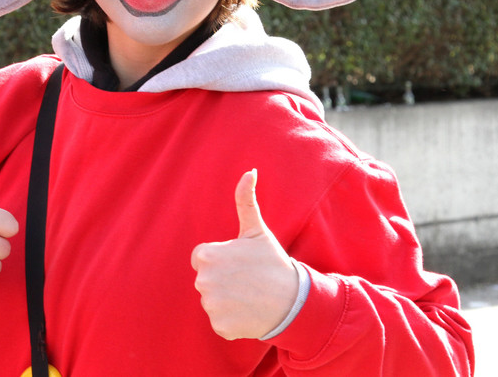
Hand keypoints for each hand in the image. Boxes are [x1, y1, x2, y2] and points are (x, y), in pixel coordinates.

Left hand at [191, 169, 298, 339]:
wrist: (294, 301)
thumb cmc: (273, 262)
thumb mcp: (257, 230)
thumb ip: (245, 200)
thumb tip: (249, 171)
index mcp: (207, 255)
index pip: (202, 258)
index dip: (222, 260)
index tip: (240, 262)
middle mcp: (204, 281)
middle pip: (206, 280)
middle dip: (223, 279)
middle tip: (247, 279)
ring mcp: (211, 305)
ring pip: (212, 301)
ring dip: (227, 300)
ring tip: (249, 295)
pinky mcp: (220, 326)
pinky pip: (219, 321)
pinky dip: (232, 320)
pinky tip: (249, 312)